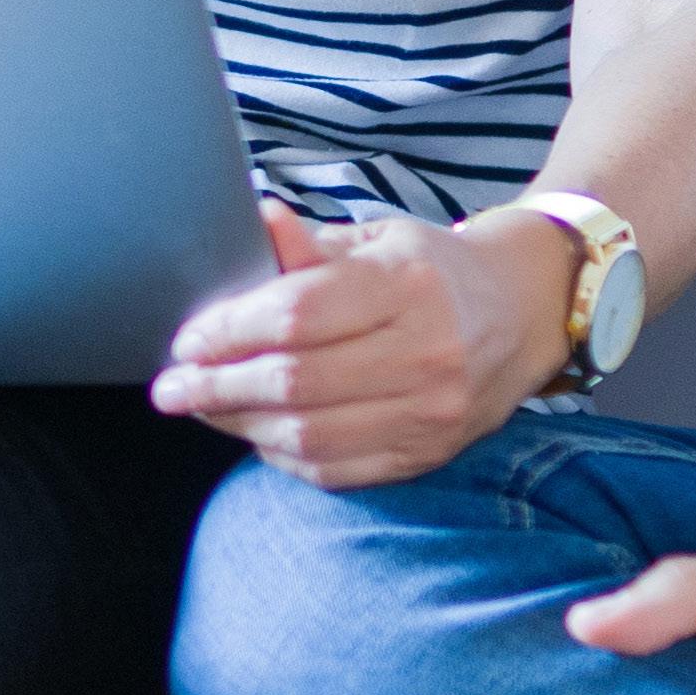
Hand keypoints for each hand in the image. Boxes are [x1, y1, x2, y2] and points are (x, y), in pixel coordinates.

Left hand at [148, 199, 574, 486]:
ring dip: (240, 424)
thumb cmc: (432, 271)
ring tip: (203, 408)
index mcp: (407, 287)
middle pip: (296, 383)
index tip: (187, 340)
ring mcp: (430, 413)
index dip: (230, 331)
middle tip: (172, 387)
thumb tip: (255, 224)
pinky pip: (336, 469)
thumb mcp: (376, 239)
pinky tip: (255, 432)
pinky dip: (283, 455)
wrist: (523, 313)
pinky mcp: (427, 454)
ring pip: (310, 435)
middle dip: (217, 388)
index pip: (297, 316)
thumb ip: (310, 245)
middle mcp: (425, 355)